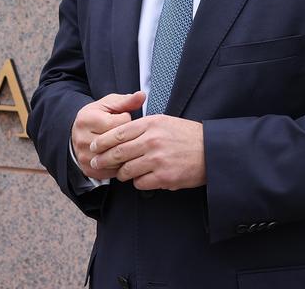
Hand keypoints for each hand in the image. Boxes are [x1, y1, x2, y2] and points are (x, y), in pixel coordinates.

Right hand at [71, 92, 145, 179]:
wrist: (78, 134)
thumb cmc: (96, 116)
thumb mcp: (108, 105)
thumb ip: (126, 101)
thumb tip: (142, 95)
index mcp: (87, 119)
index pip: (119, 124)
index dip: (127, 121)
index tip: (123, 120)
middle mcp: (82, 139)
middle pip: (118, 142)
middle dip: (128, 138)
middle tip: (127, 133)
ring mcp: (84, 156)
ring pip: (116, 159)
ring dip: (126, 153)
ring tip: (126, 144)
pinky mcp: (88, 169)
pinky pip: (112, 171)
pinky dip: (120, 165)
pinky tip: (121, 157)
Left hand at [90, 114, 205, 190]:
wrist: (210, 151)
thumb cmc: (186, 135)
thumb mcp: (164, 121)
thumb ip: (142, 126)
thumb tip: (119, 134)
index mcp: (151, 124)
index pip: (118, 133)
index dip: (102, 142)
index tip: (94, 147)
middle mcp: (152, 141)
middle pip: (118, 152)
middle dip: (104, 160)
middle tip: (96, 164)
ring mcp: (158, 160)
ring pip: (127, 170)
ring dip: (122, 173)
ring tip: (122, 173)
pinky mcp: (164, 177)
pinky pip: (140, 183)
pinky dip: (138, 182)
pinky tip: (142, 178)